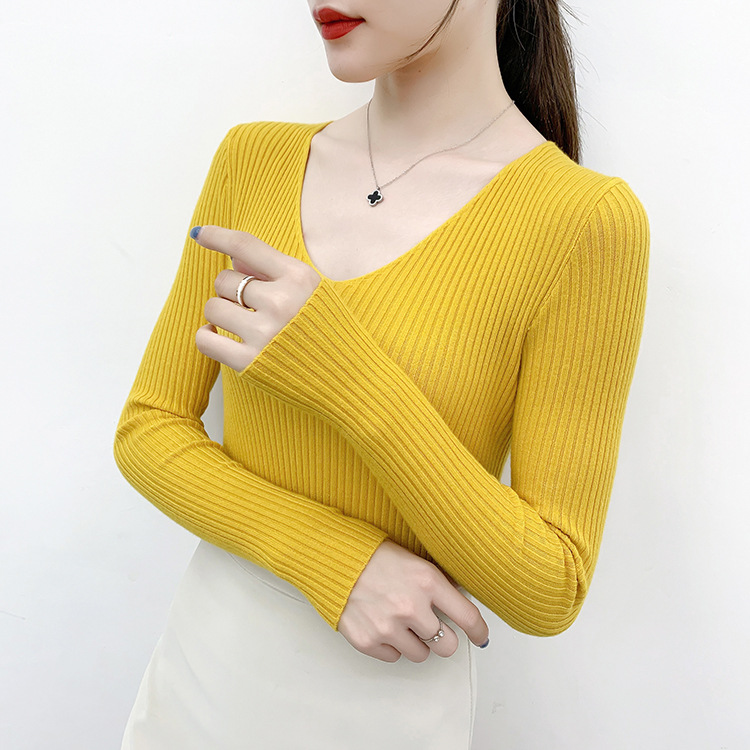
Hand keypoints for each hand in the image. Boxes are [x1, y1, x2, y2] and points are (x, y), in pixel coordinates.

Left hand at [191, 225, 320, 370]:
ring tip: (241, 322)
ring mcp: (265, 334)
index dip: (217, 236)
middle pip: (225, 279)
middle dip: (231, 290)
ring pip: (213, 307)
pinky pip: (205, 339)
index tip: (201, 234)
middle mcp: (281, 302)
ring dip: (220, 312)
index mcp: (298, 278)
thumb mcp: (311, 291)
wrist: (349, 376)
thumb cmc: (329, 330)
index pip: (245, 245)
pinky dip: (207, 335)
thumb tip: (233, 258)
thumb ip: (273, 271)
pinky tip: (218, 335)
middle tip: (251, 305)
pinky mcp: (250, 363)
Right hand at [338, 540, 489, 662]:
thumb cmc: (373, 556)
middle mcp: (411, 607)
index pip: (467, 617)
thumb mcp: (415, 560)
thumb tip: (460, 599)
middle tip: (434, 628)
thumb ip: (439, 582)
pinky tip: (385, 625)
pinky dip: (393, 645)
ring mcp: (389, 627)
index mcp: (427, 582)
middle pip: (448, 645)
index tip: (481, 636)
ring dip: (417, 642)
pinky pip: (394, 656)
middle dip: (444, 638)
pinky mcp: (369, 641)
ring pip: (422, 655)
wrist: (334, 560)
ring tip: (403, 622)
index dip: (479, 631)